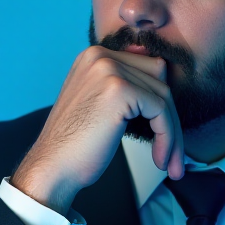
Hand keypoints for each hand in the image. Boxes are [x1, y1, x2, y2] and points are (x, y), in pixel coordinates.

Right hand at [11, 46, 184, 214]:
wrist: (52, 169)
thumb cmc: (76, 146)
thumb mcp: (99, 105)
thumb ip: (124, 88)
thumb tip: (163, 83)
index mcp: (94, 57)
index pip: (146, 69)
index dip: (160, 103)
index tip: (166, 135)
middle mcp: (100, 56)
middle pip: (159, 78)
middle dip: (171, 117)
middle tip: (173, 152)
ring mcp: (108, 70)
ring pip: (164, 96)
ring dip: (172, 133)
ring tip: (171, 163)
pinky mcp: (118, 90)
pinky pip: (161, 111)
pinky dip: (167, 138)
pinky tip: (160, 160)